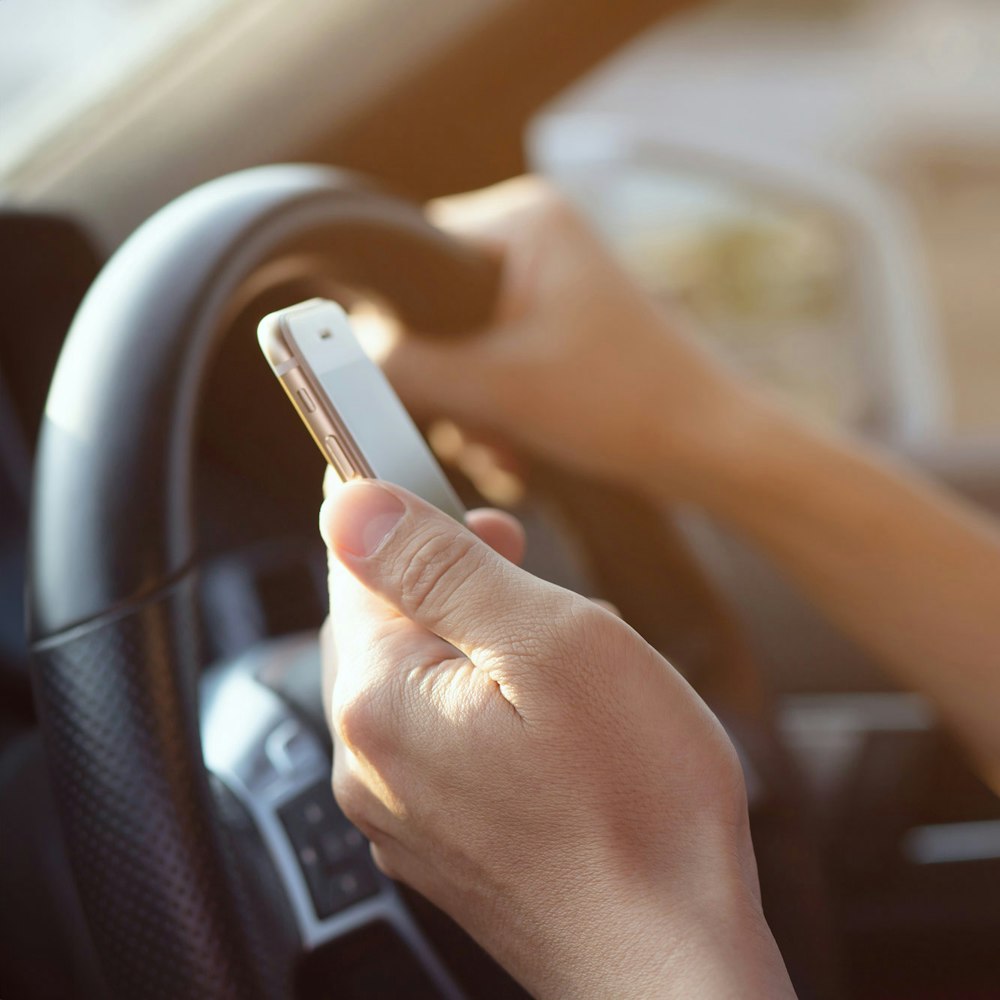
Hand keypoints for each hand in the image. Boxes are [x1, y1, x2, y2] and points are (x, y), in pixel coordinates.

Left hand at [321, 480, 793, 998]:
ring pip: (418, 679)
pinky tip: (545, 713)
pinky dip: (479, 699)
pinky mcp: (443, 840)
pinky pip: (440, 737)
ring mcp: (404, 810)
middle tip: (512, 548)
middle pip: (384, 623)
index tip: (400, 456)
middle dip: (443, 573)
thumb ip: (440, 569)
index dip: (387, 503)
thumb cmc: (636, 804)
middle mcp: (372, 761)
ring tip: (551, 638)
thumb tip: (352, 507)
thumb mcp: (550, 644)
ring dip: (471, 637)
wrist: (670, 962)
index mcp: (383, 701)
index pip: (353, 564)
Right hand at [360, 176, 765, 503]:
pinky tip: (522, 448)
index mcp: (525, 219)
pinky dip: (500, 413)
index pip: (415, 261)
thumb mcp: (498, 387)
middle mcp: (538, 239)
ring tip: (510, 442)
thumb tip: (342, 361)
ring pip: (465, 349)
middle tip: (477, 422)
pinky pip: (498, 366)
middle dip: (450, 385)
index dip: (402, 330)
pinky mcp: (562, 331)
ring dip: (475, 410)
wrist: (707, 449)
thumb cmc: (626, 403)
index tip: (414, 382)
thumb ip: (409, 368)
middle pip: (438, 313)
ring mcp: (552, 287)